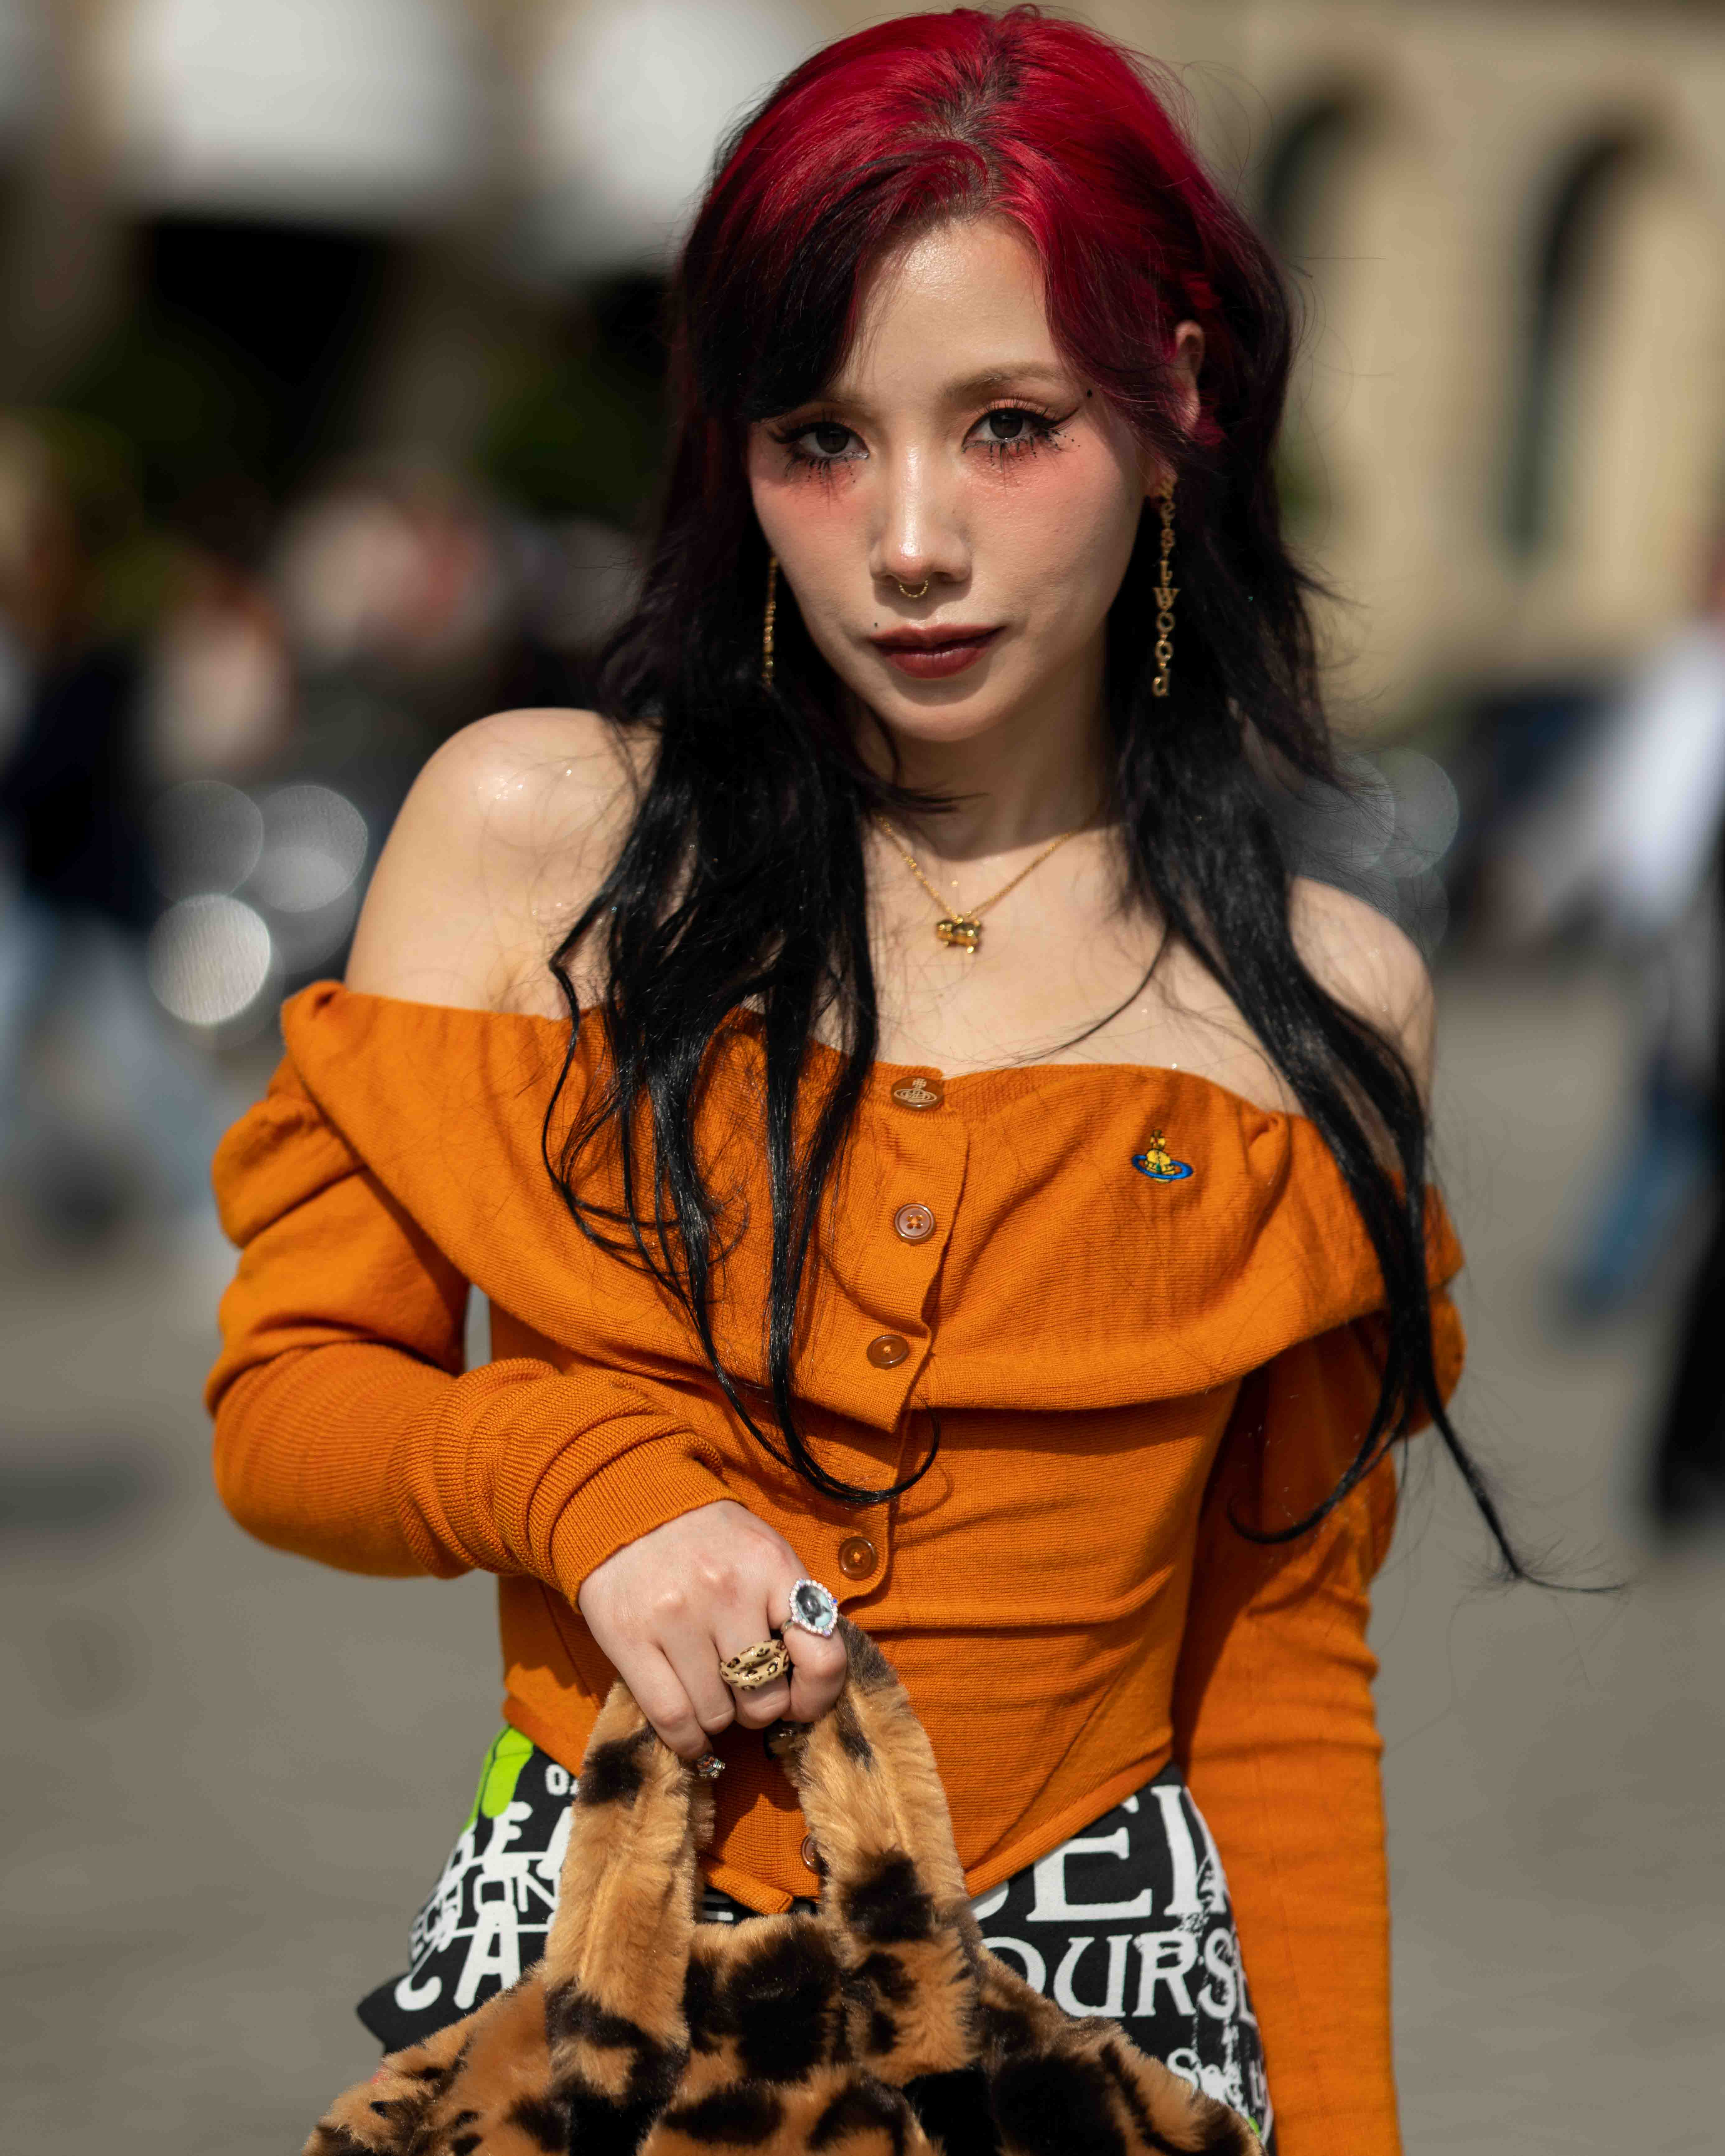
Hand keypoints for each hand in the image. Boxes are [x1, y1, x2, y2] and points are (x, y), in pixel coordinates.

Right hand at [575, 1500, 847, 1759]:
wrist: (631, 1503)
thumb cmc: (709, 1539)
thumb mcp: (764, 1554)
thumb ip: (792, 1607)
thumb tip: (809, 1685)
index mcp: (772, 1567)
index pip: (823, 1659)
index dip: (817, 1698)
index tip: (800, 1704)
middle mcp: (728, 1591)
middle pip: (765, 1699)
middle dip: (758, 1707)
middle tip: (744, 1690)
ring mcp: (677, 1616)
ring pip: (717, 1715)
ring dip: (718, 1717)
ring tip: (710, 1692)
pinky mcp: (631, 1638)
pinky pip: (672, 1720)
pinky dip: (687, 1742)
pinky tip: (691, 1738)